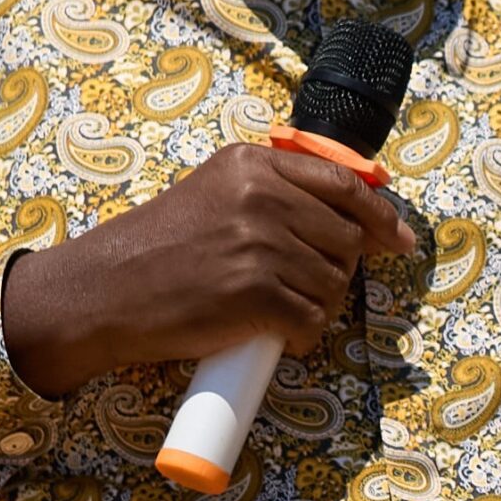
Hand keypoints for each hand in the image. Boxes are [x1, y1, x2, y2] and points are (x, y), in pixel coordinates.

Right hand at [3, 142, 417, 396]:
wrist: (102, 291)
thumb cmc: (155, 248)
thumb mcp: (214, 193)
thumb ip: (273, 190)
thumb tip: (351, 214)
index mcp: (253, 164)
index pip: (344, 182)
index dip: (380, 214)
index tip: (398, 239)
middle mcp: (260, 196)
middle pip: (346, 237)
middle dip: (340, 269)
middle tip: (307, 288)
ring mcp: (259, 245)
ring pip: (333, 282)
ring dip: (317, 306)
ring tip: (280, 312)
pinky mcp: (254, 294)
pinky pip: (311, 319)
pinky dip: (301, 336)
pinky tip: (276, 336)